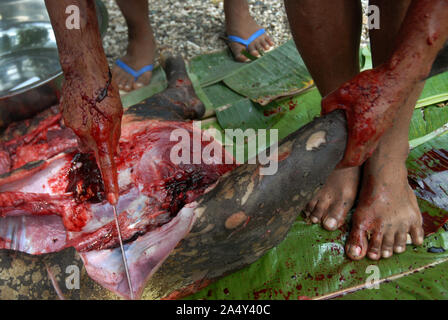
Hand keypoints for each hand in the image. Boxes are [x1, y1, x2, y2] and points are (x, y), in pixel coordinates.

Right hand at [60, 69, 122, 203]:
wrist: (84, 71)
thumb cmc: (106, 91)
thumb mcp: (118, 115)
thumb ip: (114, 136)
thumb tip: (113, 153)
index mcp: (102, 133)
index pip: (107, 164)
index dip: (110, 183)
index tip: (112, 199)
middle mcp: (85, 133)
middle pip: (93, 151)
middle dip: (99, 145)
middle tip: (105, 127)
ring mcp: (72, 127)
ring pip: (84, 140)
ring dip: (90, 133)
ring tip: (95, 113)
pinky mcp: (65, 120)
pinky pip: (76, 129)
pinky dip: (82, 123)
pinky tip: (86, 108)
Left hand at [321, 66, 414, 167]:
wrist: (399, 76)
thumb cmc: (372, 84)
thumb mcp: (341, 93)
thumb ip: (327, 105)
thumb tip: (322, 115)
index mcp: (362, 133)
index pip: (351, 160)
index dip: (340, 165)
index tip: (331, 162)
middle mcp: (374, 136)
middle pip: (360, 159)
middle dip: (347, 161)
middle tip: (336, 156)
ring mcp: (382, 131)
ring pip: (368, 150)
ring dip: (356, 152)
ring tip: (343, 145)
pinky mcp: (386, 124)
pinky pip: (374, 141)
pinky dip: (363, 142)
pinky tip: (355, 132)